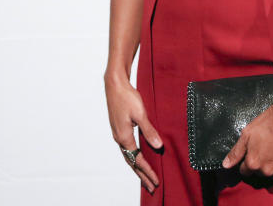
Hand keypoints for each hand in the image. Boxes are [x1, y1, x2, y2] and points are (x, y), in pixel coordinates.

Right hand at [104, 71, 161, 193]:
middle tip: (151, 187)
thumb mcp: (141, 114)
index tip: (156, 181)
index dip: (148, 171)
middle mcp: (119, 138)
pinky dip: (133, 157)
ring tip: (144, 177)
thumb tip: (158, 146)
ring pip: (128, 156)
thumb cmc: (127, 97)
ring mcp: (118, 134)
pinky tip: (137, 157)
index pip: (138, 160)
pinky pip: (127, 149)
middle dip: (142, 175)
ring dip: (137, 168)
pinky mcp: (119, 129)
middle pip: (131, 162)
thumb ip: (149, 131)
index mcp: (124, 137)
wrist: (114, 84)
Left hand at [221, 105, 272, 177]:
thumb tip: (226, 165)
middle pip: (261, 172)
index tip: (255, 152)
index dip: (249, 161)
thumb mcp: (247, 134)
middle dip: (263, 163)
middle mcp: (266, 171)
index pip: (246, 171)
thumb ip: (236, 152)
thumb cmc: (268, 123)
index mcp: (253, 163)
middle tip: (269, 149)